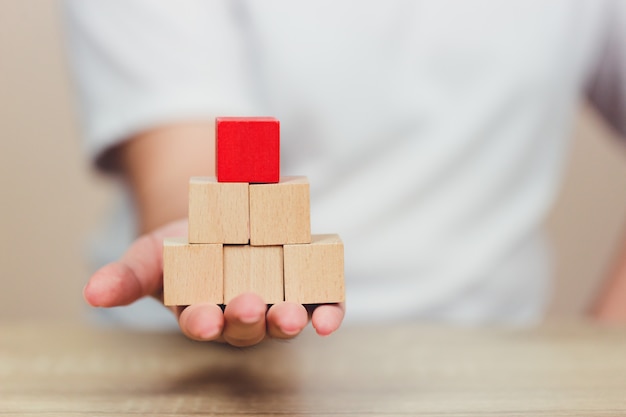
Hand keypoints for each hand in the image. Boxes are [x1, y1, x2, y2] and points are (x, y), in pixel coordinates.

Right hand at [83, 219, 344, 345]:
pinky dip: (326, 313)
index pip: (199, 322)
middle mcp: (240, 314)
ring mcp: (275, 302)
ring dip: (285, 321)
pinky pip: (319, 307)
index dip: (200, 321)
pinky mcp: (306, 290)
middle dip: (244, 320)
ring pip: (281, 321)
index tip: (201, 318)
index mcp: (201, 309)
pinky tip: (328, 319)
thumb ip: (127, 274)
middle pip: (244, 326)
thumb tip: (91, 292)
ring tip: (288, 314)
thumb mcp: (153, 253)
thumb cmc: (185, 246)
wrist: (227, 219)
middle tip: (246, 306)